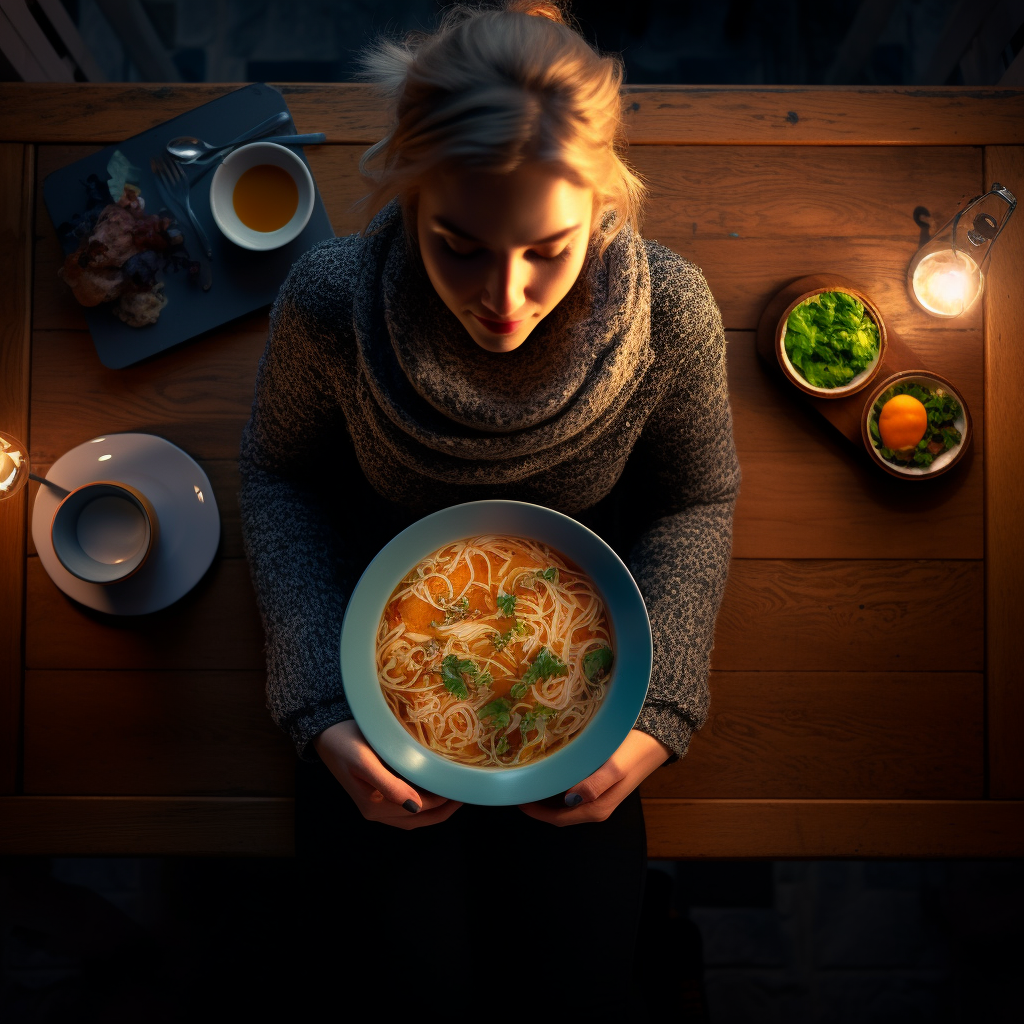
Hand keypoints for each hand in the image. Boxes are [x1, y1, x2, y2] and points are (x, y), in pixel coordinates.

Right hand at [313, 720, 461, 828]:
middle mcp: (376, 810)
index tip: (462, 787)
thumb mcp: (365, 761)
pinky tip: (433, 787)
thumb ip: (388, 785)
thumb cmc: (344, 742)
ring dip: (436, 807)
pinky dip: (424, 802)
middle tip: (466, 792)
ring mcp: (376, 804)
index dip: (443, 801)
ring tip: (454, 790)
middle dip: (445, 809)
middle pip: (420, 818)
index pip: (420, 810)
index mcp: (375, 806)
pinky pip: (406, 805)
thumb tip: (415, 807)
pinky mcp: (376, 794)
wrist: (323, 732)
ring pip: (415, 815)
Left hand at [518, 729, 670, 825]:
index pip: (558, 818)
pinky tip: (551, 769)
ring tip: (530, 777)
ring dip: (547, 793)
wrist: (656, 739)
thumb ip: (593, 785)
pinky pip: (573, 788)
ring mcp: (598, 794)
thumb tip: (570, 799)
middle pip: (559, 812)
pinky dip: (558, 783)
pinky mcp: (600, 782)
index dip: (536, 812)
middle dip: (538, 802)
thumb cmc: (634, 752)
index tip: (518, 797)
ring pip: (565, 800)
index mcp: (597, 808)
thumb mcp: (614, 768)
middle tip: (520, 784)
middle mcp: (596, 805)